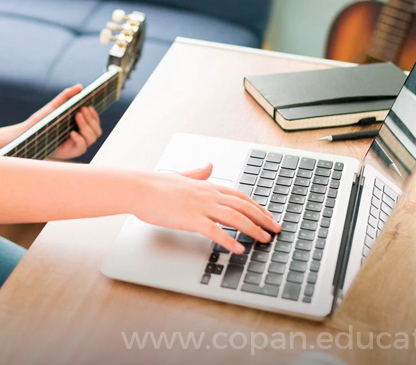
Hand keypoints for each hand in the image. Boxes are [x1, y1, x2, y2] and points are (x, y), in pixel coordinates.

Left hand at [25, 84, 102, 160]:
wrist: (29, 134)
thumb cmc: (42, 121)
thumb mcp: (54, 107)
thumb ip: (66, 96)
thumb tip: (80, 86)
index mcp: (80, 126)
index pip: (95, 122)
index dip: (94, 115)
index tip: (88, 106)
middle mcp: (81, 136)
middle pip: (97, 130)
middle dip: (91, 119)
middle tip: (82, 109)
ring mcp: (76, 145)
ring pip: (92, 138)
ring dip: (87, 127)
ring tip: (77, 116)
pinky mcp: (70, 152)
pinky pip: (82, 147)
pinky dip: (80, 139)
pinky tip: (72, 132)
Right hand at [138, 163, 281, 253]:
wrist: (140, 189)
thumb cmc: (157, 186)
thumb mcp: (181, 177)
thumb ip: (197, 173)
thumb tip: (209, 166)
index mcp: (207, 186)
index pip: (239, 196)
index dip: (257, 206)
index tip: (268, 216)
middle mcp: (208, 195)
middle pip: (243, 206)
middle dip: (262, 219)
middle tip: (275, 230)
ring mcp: (201, 207)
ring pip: (235, 218)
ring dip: (253, 230)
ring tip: (264, 240)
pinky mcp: (191, 219)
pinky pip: (215, 231)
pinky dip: (230, 241)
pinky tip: (238, 249)